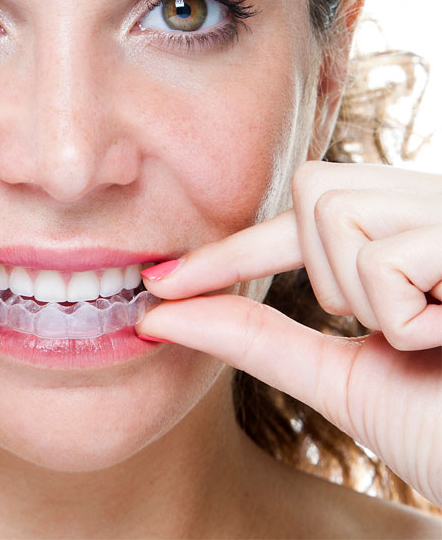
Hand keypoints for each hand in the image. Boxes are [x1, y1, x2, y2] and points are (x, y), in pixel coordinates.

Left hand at [136, 161, 441, 505]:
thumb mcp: (345, 377)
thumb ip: (262, 339)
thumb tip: (164, 314)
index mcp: (408, 231)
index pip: (300, 218)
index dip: (227, 252)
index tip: (155, 284)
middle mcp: (437, 204)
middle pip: (315, 191)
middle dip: (322, 270)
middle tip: (384, 324)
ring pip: (338, 214)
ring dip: (365, 299)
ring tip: (431, 333)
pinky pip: (388, 260)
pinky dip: (406, 320)